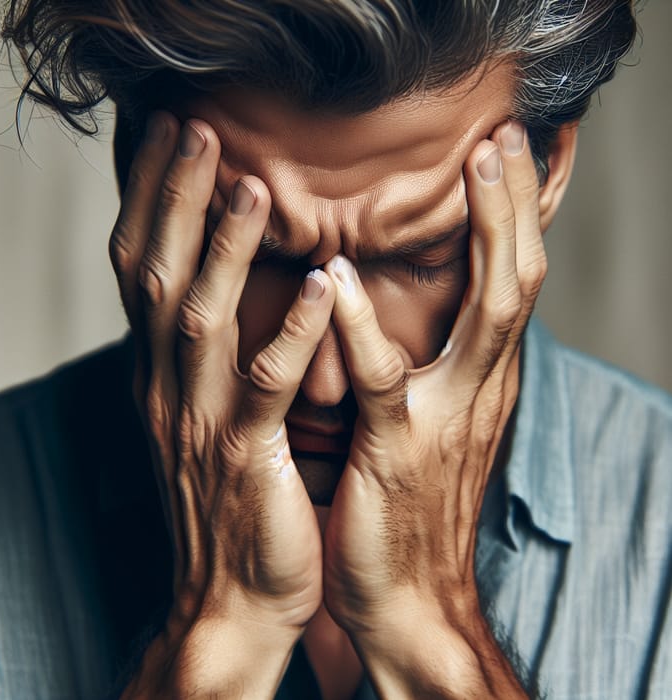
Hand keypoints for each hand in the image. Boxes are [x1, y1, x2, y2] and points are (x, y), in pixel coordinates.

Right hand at [108, 114, 333, 697]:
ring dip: (222, 254)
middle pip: (159, 280)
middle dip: (173, 202)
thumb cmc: (229, 495)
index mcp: (160, 376)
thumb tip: (212, 283)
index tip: (170, 137)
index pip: (142, 272)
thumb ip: (203, 353)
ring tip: (251, 190)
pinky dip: (289, 334)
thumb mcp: (202, 414)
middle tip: (197, 130)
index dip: (149, 202)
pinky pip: (266, 390)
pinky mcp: (246, 461)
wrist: (233, 594)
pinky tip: (314, 286)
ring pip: (203, 324)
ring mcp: (203, 425)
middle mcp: (168, 391)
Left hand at [322, 121, 543, 696]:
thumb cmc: (410, 507)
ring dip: (488, 233)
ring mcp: (446, 417)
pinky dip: (362, 324)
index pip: (517, 282)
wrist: (408, 601)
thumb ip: (435, 368)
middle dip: (522, 204)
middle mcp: (481, 388)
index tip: (519, 154)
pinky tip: (339, 277)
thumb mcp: (434, 425)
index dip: (524, 217)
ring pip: (489, 311)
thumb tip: (427, 316)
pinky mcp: (398, 450)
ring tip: (474, 164)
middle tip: (509, 135)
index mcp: (483, 381)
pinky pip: (384, 377)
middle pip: (522, 278)